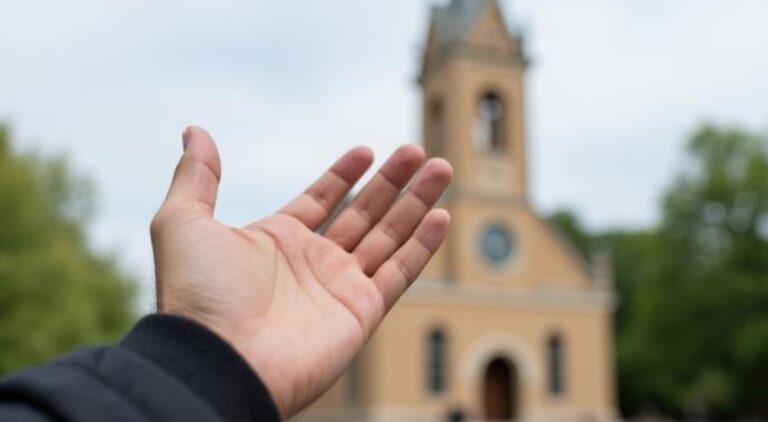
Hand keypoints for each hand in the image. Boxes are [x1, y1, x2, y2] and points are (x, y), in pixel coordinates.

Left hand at [150, 127, 451, 417]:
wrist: (217, 360)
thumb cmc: (196, 295)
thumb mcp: (182, 222)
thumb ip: (197, 176)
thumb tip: (194, 132)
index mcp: (276, 241)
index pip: (321, 200)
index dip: (344, 175)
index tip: (367, 150)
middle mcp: (312, 263)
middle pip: (364, 213)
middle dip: (392, 181)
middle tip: (418, 150)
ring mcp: (339, 288)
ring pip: (389, 236)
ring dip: (417, 203)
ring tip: (441, 168)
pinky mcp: (361, 313)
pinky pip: (399, 273)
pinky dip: (422, 246)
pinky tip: (440, 216)